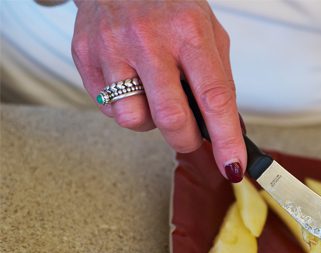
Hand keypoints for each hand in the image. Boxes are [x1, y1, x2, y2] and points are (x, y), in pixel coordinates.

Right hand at [72, 0, 245, 181]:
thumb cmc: (170, 9)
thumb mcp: (207, 33)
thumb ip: (218, 79)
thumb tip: (228, 130)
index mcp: (189, 32)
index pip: (214, 97)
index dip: (226, 139)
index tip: (233, 167)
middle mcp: (149, 39)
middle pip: (170, 118)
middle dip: (187, 141)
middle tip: (192, 137)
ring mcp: (113, 47)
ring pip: (133, 119)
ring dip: (150, 123)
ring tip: (154, 98)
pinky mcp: (85, 55)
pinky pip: (107, 108)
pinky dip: (125, 107)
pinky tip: (132, 84)